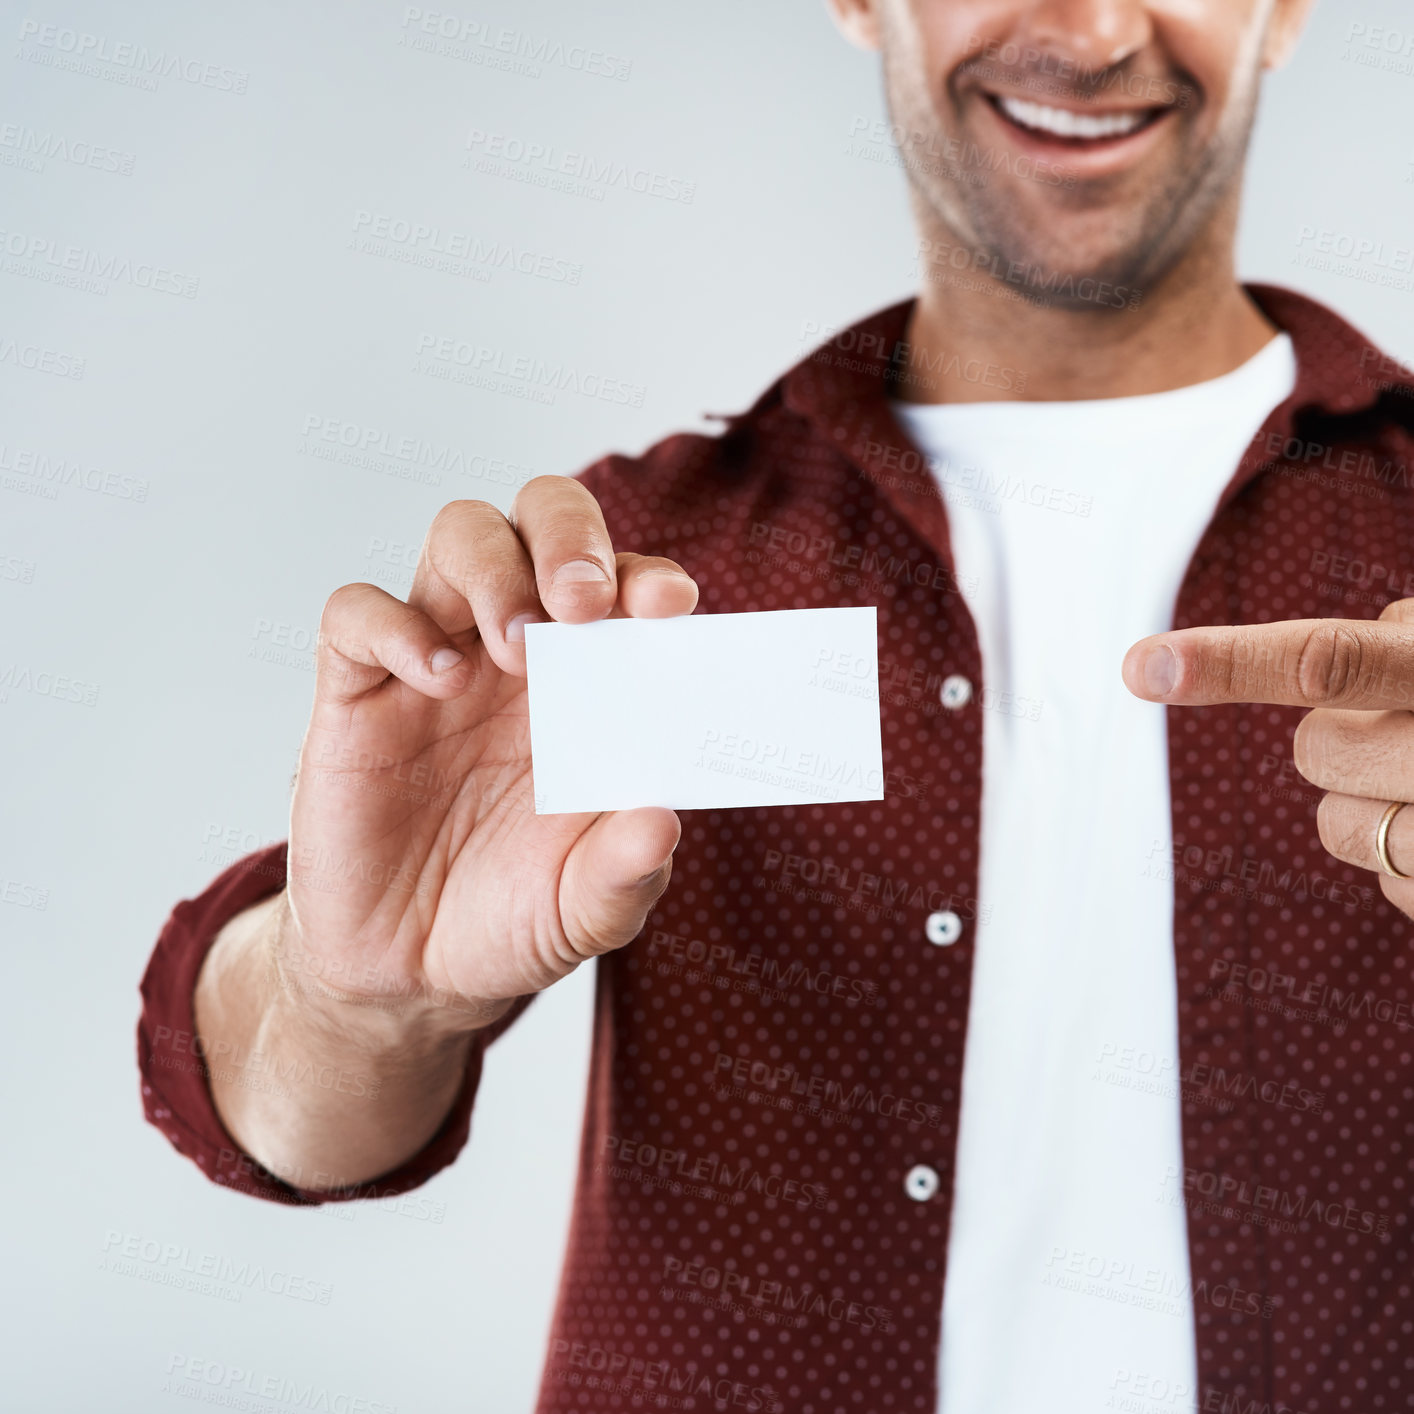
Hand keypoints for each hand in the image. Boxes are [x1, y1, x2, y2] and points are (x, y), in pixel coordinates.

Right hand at [283, 477, 698, 1029]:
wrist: (408, 972)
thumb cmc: (511, 917)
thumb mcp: (585, 911)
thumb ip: (627, 872)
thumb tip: (661, 821)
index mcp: (589, 682)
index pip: (623, 585)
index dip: (647, 577)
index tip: (670, 606)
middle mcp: (516, 652)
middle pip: (539, 519)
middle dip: (568, 536)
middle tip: (583, 603)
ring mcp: (436, 661)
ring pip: (457, 536)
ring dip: (494, 568)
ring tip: (516, 646)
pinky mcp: (356, 692)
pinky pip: (358, 615)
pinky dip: (395, 627)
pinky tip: (437, 681)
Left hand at [1122, 598, 1413, 919]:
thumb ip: (1403, 649)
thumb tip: (1340, 654)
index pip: (1328, 657)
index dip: (1229, 661)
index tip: (1138, 666)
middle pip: (1314, 748)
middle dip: (1343, 738)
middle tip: (1409, 729)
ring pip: (1337, 826)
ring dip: (1372, 805)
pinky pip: (1391, 885)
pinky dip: (1412, 863)